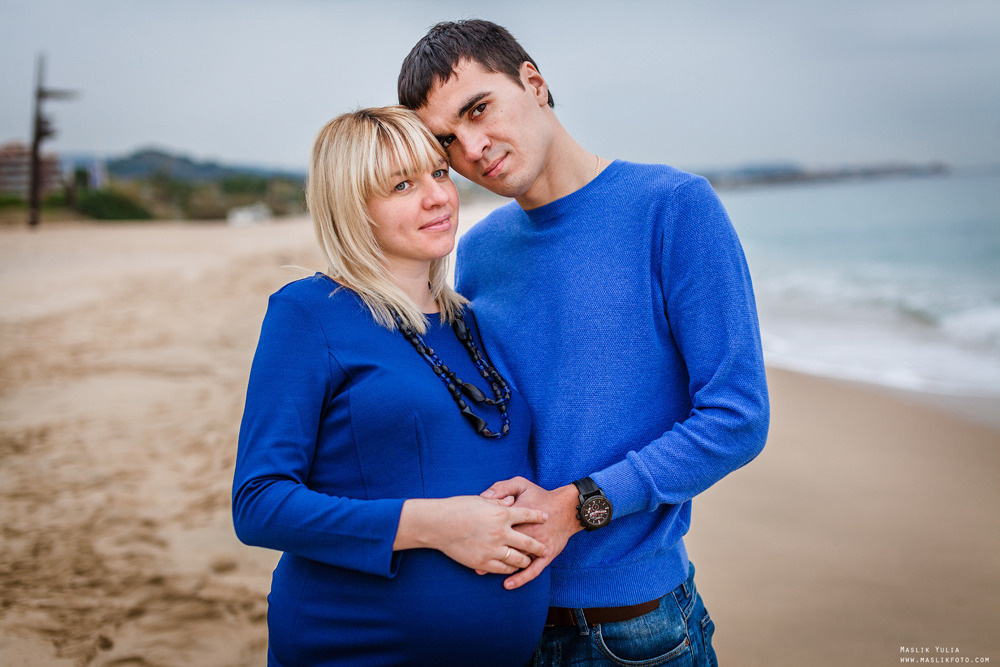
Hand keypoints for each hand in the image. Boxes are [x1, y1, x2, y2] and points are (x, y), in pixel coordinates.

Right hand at [394, 496, 548, 574]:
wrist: (438, 524)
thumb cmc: (458, 508)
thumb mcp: (481, 500)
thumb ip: (499, 501)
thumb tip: (512, 502)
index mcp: (501, 514)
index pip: (527, 515)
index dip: (538, 516)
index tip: (545, 517)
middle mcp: (500, 532)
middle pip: (528, 542)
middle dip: (539, 546)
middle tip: (545, 548)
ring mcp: (492, 549)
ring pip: (518, 559)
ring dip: (526, 560)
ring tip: (529, 560)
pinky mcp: (483, 562)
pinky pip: (503, 568)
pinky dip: (510, 569)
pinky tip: (513, 568)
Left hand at [481, 477, 581, 589]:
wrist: (567, 508)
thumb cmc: (541, 496)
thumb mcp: (521, 484)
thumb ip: (502, 488)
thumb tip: (483, 496)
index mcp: (520, 514)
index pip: (499, 523)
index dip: (484, 530)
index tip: (468, 535)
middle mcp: (529, 531)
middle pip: (506, 544)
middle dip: (488, 551)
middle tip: (470, 555)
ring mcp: (539, 545)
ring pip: (517, 559)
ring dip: (500, 566)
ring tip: (482, 570)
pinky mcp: (547, 555)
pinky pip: (533, 570)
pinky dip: (520, 578)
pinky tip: (508, 584)